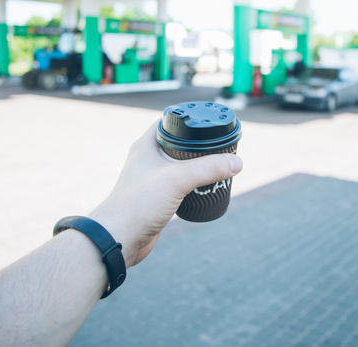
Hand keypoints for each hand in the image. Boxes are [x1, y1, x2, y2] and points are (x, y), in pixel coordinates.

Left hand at [89, 121, 242, 266]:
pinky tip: (204, 190)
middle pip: (178, 144)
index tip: (209, 122)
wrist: (120, 238)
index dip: (189, 119)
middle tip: (219, 147)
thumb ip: (208, 168)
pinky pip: (178, 186)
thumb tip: (237, 162)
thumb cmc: (139, 204)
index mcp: (147, 145)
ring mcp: (152, 179)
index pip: (169, 121)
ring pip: (179, 167)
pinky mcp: (156, 198)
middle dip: (199, 146)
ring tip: (217, 168)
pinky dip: (192, 186)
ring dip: (197, 167)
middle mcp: (148, 159)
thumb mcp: (178, 179)